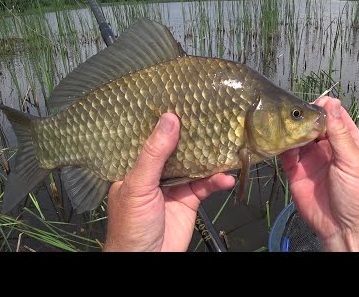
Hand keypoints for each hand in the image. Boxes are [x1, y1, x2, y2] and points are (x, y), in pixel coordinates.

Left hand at [103, 113, 234, 251]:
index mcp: (137, 164)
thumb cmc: (131, 225)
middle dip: (193, 133)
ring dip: (211, 155)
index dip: (164, 119)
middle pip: (178, 146)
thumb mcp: (138, 185)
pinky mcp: (191, 199)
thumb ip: (154, 154)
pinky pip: (207, 184)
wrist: (148, 260)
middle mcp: (157, 171)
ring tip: (227, 142)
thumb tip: (169, 119)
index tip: (180, 98)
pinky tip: (227, 176)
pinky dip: (218, 179)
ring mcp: (175, 184)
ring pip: (196, 163)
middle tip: (212, 113)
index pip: (151, 135)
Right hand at [279, 97, 358, 251]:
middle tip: (295, 111)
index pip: (337, 119)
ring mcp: (311, 160)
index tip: (317, 102)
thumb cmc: (358, 197)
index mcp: (348, 145)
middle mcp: (328, 150)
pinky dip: (281, 146)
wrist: (343, 229)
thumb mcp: (352, 161)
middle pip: (314, 126)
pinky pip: (286, 155)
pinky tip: (277, 139)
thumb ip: (340, 133)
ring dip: (291, 129)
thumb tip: (333, 104)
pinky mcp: (296, 172)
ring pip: (298, 138)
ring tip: (283, 122)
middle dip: (305, 117)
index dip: (327, 108)